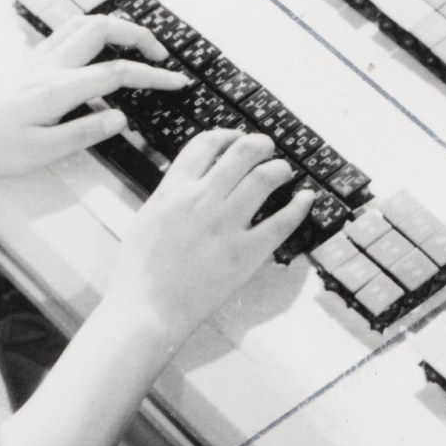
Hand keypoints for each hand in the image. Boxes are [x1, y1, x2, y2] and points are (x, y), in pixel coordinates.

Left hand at [0, 14, 191, 176]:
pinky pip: (65, 33)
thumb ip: (84, 133)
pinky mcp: (27, 63)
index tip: (177, 83)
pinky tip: (97, 49)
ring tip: (135, 46)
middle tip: (160, 56)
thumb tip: (121, 117)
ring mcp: (36, 60)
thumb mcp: (40, 152)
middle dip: (138, 36)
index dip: (152, 76)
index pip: (116, 73)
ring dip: (114, 27)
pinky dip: (91, 32)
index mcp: (56, 89)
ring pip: (82, 24)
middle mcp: (48, 66)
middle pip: (101, 29)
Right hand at [104, 130, 312, 348]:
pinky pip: (282, 222)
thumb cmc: (138, 272)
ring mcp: (226, 225)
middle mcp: (202, 200)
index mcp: (173, 190)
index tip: (237, 138)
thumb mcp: (146, 219)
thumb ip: (169, 196)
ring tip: (285, 172)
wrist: (146, 310)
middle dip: (261, 144)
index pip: (206, 143)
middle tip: (268, 149)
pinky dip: (299, 206)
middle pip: (242, 152)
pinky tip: (306, 199)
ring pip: (265, 178)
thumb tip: (187, 183)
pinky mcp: (246, 253)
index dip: (227, 134)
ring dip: (280, 169)